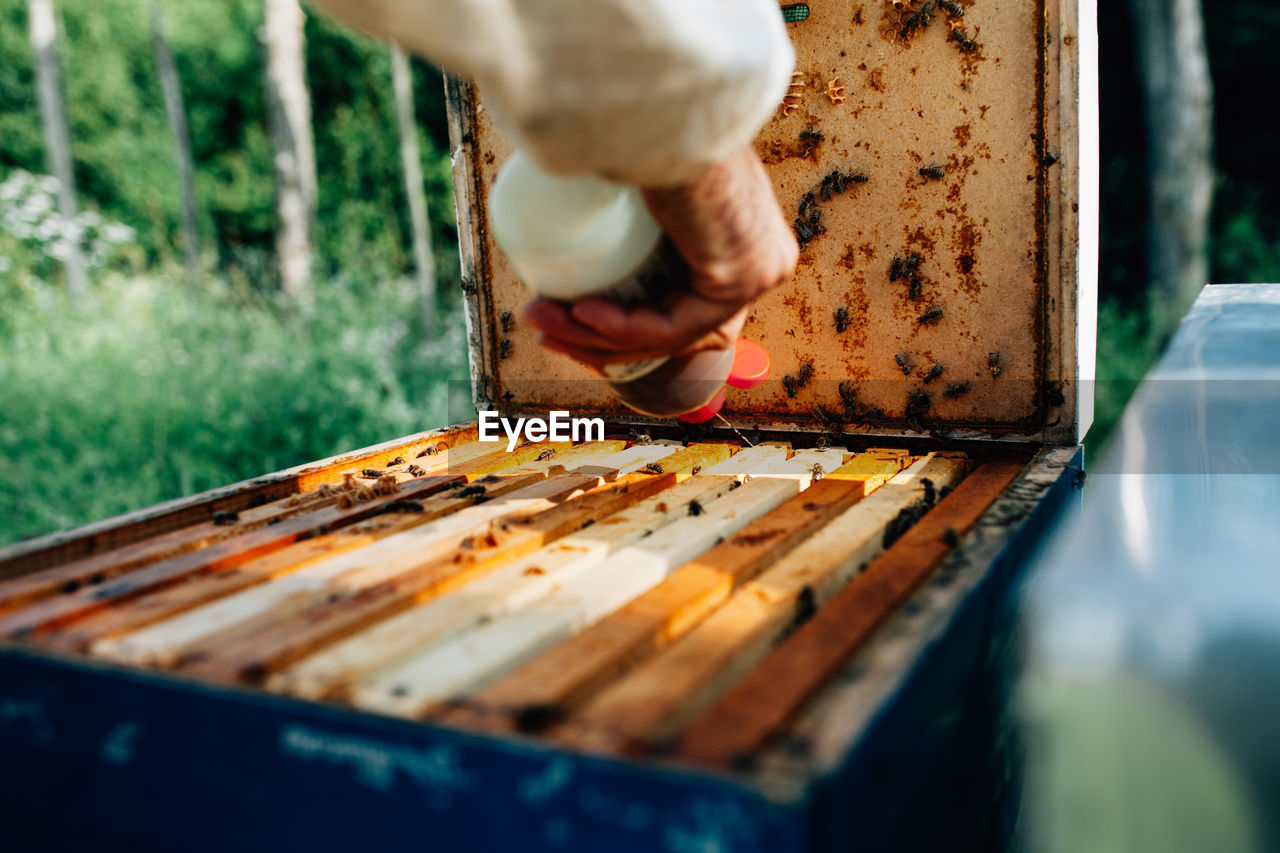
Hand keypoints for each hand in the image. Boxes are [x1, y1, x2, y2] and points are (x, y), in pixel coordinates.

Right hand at [522, 146, 797, 366]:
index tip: (559, 311)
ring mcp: (758, 271)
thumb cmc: (643, 122)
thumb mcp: (641, 178)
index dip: (615, 322)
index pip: (679, 305)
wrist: (664, 101)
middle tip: (540, 322)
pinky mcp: (738, 278)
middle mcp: (764, 258)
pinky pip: (669, 326)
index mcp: (748, 235)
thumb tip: (570, 228)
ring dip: (592, 335)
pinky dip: (617, 327)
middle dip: (596, 336)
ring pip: (666, 332)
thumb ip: (628, 215)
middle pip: (671, 325)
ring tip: (540, 317)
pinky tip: (579, 312)